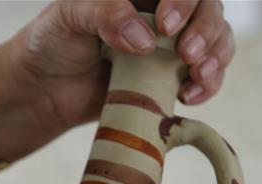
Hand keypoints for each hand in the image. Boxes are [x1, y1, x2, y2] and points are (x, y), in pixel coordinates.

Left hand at [9, 0, 234, 130]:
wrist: (44, 90)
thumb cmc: (53, 42)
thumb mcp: (70, 17)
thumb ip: (105, 15)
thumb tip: (145, 38)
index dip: (183, 0)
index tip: (166, 25)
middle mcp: (161, 10)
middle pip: (208, 6)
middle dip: (206, 29)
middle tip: (187, 54)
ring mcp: (170, 44)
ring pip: (217, 39)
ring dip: (216, 56)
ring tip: (196, 76)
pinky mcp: (171, 78)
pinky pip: (207, 76)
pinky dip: (209, 85)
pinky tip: (190, 96)